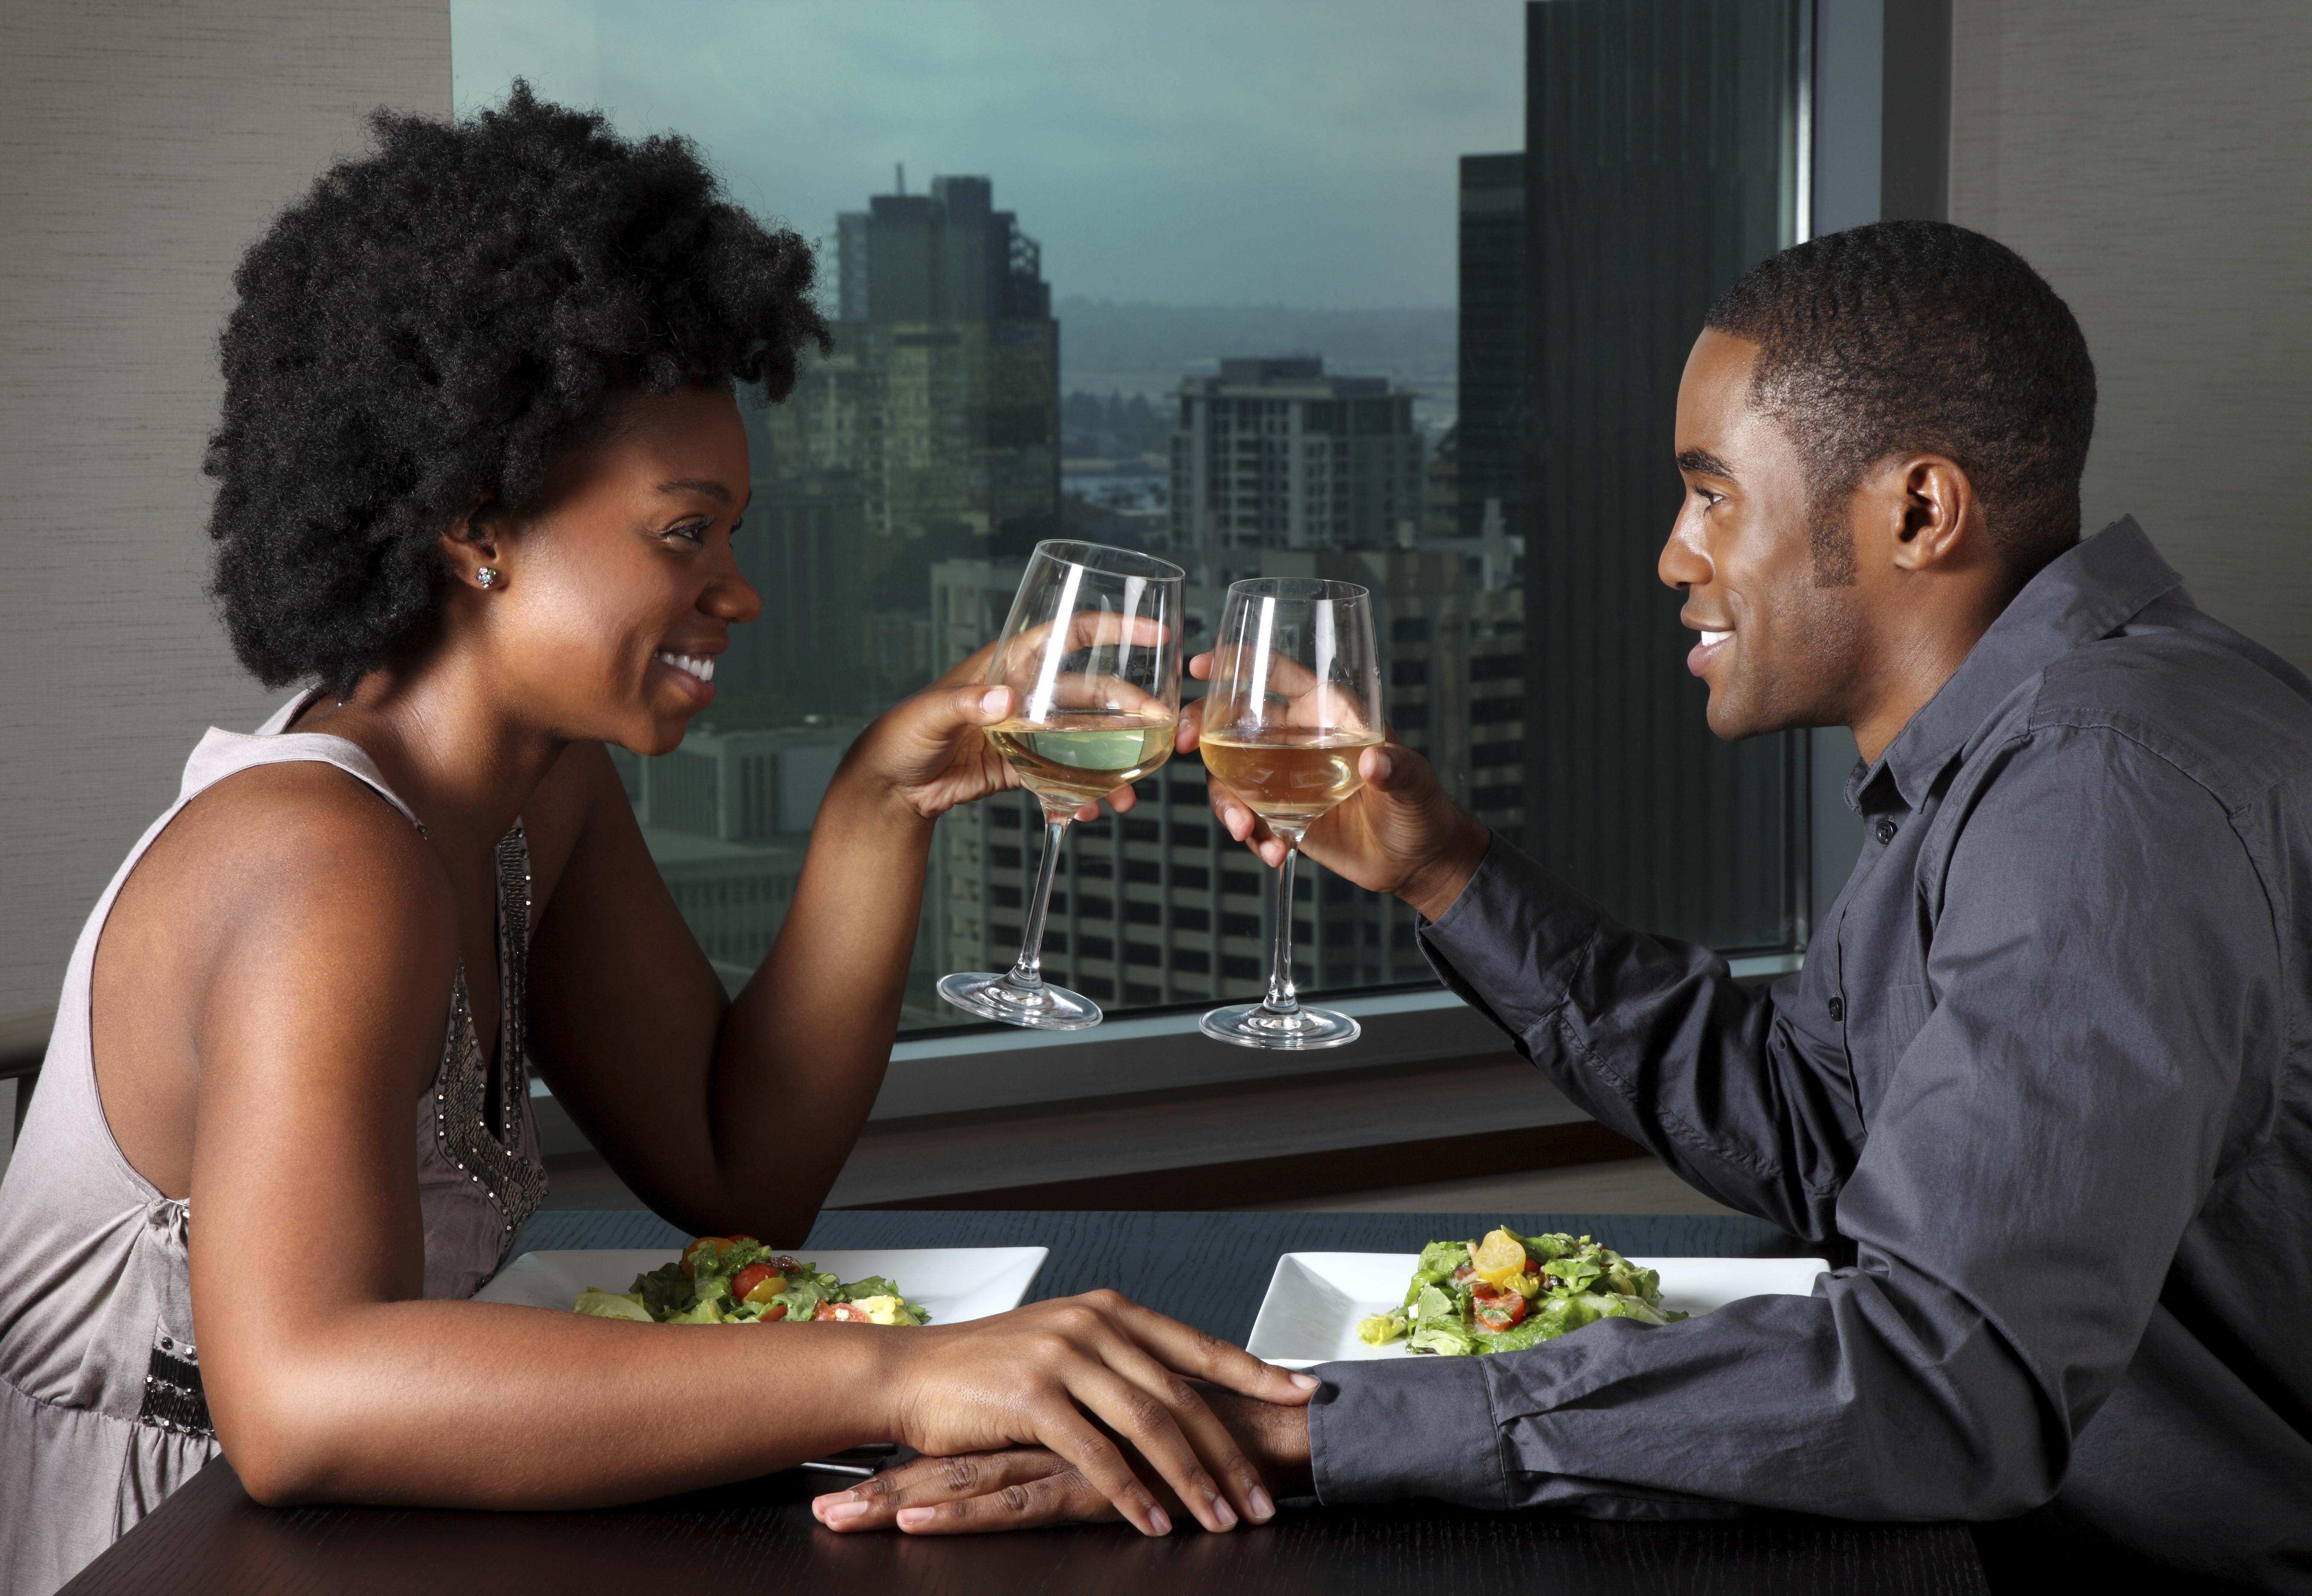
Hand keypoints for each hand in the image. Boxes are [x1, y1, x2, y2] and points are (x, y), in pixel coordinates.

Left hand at [834, 641, 1137, 824]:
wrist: (889, 787)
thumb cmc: (901, 735)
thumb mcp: (930, 714)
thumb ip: (967, 703)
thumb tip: (1005, 701)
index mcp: (1010, 665)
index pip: (1070, 634)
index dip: (1115, 628)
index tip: (1155, 632)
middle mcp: (1029, 694)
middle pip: (1094, 694)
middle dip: (1132, 712)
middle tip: (1162, 731)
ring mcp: (1031, 733)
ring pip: (1088, 742)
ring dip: (1115, 765)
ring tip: (1129, 795)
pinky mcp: (1025, 768)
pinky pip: (1067, 778)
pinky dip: (1085, 794)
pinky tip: (1092, 810)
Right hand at [852, 1292, 1316, 1536]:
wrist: (911, 1373)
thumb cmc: (986, 1368)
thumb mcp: (1063, 1349)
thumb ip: (1119, 1364)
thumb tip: (1179, 1396)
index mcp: (1109, 1311)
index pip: (1197, 1347)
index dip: (1255, 1372)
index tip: (1303, 1395)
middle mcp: (1093, 1326)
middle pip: (1182, 1396)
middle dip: (1228, 1453)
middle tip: (1264, 1496)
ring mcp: (1063, 1358)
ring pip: (1150, 1426)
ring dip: (1192, 1481)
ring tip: (1223, 1519)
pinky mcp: (1032, 1399)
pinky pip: (1098, 1455)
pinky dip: (1133, 1494)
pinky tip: (1156, 1522)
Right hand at [1180, 652, 1489, 921]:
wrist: (1416, 860)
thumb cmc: (1422, 807)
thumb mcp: (1415, 784)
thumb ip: (1397, 770)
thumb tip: (1376, 762)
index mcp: (1327, 711)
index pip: (1276, 673)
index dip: (1238, 662)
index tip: (1201, 665)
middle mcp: (1298, 738)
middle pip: (1233, 719)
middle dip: (1200, 728)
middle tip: (1185, 745)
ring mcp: (1283, 777)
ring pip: (1230, 773)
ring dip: (1227, 800)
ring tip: (1246, 829)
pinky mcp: (1280, 813)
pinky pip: (1246, 814)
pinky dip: (1250, 833)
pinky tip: (1273, 852)